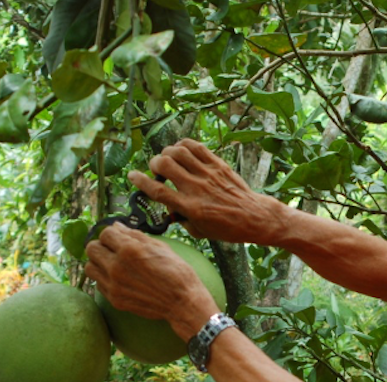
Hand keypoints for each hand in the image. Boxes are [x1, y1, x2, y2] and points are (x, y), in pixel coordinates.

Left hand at [84, 224, 217, 337]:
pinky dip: (105, 278)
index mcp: (130, 249)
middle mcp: (117, 266)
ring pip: (90, 267)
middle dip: (101, 246)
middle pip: (91, 248)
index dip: (112, 233)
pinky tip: (119, 278)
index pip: (105, 233)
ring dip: (99, 263)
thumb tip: (117, 226)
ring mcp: (114, 284)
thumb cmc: (177, 272)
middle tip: (112, 250)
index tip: (119, 238)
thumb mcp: (161, 247)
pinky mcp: (114, 299)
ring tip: (112, 264)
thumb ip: (135, 236)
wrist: (182, 302)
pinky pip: (98, 284)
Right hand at [127, 139, 287, 244]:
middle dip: (154, 164)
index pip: (158, 191)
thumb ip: (181, 218)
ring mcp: (208, 174)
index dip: (140, 181)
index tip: (132, 176)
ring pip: (178, 152)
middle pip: (165, 165)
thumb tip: (168, 207)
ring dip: (167, 153)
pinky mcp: (218, 165)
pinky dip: (183, 145)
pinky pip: (196, 146)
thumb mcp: (200, 231)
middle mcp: (197, 188)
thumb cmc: (227, 228)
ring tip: (169, 160)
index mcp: (190, 208)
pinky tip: (182, 152)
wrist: (254, 217)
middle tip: (157, 170)